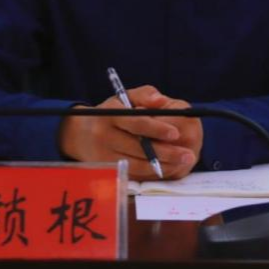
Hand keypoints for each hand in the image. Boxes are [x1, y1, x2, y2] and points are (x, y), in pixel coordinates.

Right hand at [57, 85, 201, 179]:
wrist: (80, 134)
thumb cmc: (111, 113)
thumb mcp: (124, 98)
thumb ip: (145, 95)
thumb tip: (160, 100)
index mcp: (111, 114)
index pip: (136, 122)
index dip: (156, 128)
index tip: (176, 133)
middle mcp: (104, 135)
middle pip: (138, 146)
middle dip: (166, 152)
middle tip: (188, 154)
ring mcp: (104, 154)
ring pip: (137, 164)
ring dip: (162, 166)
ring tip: (182, 163)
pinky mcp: (106, 170)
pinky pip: (133, 174)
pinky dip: (151, 173)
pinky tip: (167, 170)